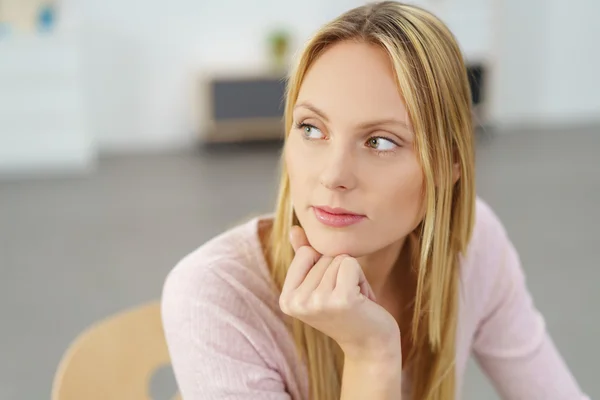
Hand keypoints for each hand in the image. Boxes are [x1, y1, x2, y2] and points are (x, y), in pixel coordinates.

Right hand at [279, 226, 401, 361]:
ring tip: (353, 301)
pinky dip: (361, 278)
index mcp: (286, 299)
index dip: (324, 266)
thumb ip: (305, 257)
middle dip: (340, 272)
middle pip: (323, 255)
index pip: (305, 253)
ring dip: (353, 277)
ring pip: (338, 258)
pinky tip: (361, 301)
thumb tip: (294, 229)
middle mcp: (297, 303)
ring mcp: (317, 302)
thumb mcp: (322, 283)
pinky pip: (350, 263)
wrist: (371, 344)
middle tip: (345, 299)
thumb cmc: (348, 310)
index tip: (331, 292)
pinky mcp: (341, 300)